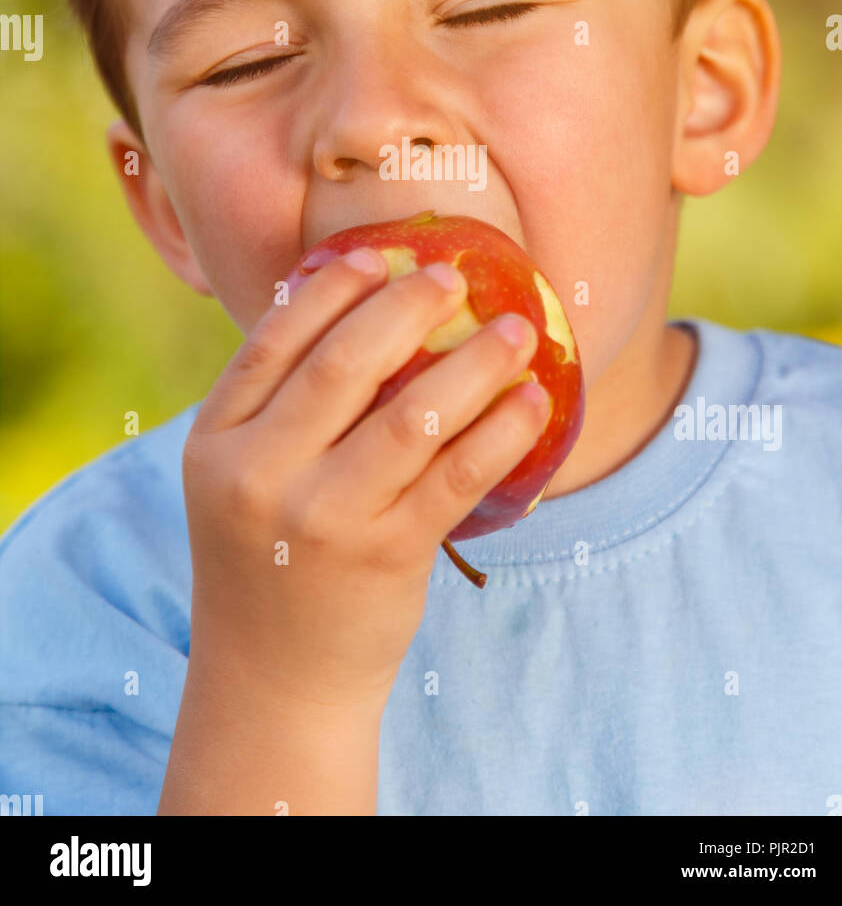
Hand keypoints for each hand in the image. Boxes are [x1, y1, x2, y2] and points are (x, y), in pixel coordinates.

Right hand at [182, 248, 547, 712]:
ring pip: (414, 413)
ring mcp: (325, 518)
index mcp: (215, 443)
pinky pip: (459, 474)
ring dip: (474, 361)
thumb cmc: (269, 558)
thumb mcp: (240, 478)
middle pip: (344, 363)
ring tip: (516, 328)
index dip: (329, 288)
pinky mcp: (388, 555)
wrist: (275, 679)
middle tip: (454, 276)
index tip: (377, 255)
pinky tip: (533, 400)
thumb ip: (280, 408)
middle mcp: (261, 475)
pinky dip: (504, 429)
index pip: (273, 342)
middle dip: (407, 306)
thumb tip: (364, 306)